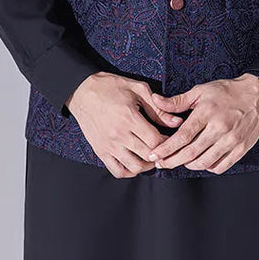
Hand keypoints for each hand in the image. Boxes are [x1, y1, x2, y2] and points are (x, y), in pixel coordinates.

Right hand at [66, 72, 186, 177]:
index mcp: (129, 118)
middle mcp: (118, 135)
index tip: (171, 139)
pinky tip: (136, 163)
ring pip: (134, 167)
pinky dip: (129, 172)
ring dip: (147, 166)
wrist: (82, 91)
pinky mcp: (100, 151)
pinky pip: (117, 171)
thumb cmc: (111, 87)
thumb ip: (158, 108)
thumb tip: (176, 123)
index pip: (155, 140)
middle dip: (161, 154)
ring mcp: (108, 145)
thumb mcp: (138, 90)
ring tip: (152, 157)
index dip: (167, 142)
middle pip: (147, 155)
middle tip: (165, 149)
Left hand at [146, 73, 258, 174]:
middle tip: (161, 163)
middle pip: (191, 153)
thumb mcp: (201, 91)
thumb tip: (156, 101)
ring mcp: (232, 140)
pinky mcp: (241, 149)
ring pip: (204, 161)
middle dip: (172, 161)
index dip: (166, 148)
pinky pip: (221, 166)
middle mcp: (220, 128)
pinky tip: (202, 161)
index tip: (154, 155)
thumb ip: (178, 101)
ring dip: (188, 165)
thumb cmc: (227, 92)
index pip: (182, 136)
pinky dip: (208, 167)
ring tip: (180, 161)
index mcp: (207, 113)